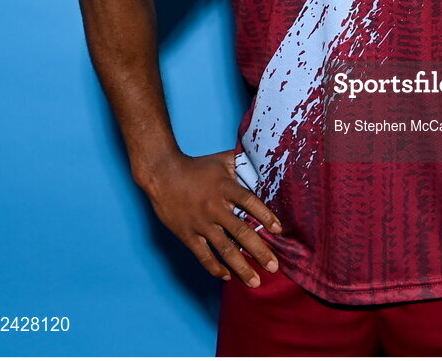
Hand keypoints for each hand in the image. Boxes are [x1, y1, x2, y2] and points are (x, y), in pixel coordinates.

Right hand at [137, 149, 282, 285]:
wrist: (163, 174)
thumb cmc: (196, 166)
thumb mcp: (221, 160)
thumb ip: (242, 161)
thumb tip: (263, 158)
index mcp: (225, 187)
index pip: (249, 202)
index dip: (265, 215)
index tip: (278, 230)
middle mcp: (215, 207)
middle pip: (241, 232)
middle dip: (259, 251)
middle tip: (274, 267)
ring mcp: (201, 223)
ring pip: (224, 249)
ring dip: (241, 267)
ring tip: (255, 282)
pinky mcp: (187, 234)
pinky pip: (203, 255)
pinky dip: (215, 268)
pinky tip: (227, 276)